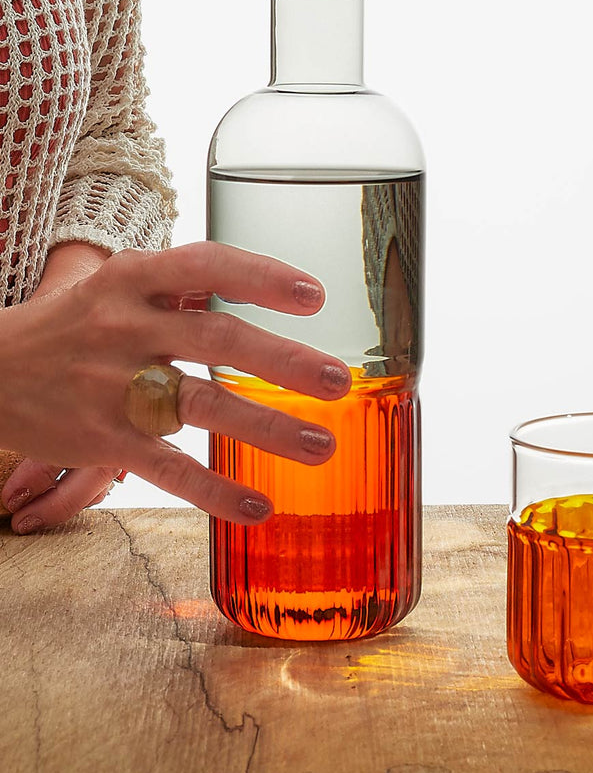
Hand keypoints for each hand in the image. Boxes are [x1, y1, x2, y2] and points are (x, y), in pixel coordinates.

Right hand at [0, 242, 350, 530]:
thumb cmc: (73, 325)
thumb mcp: (116, 286)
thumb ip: (182, 287)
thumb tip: (262, 283)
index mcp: (133, 281)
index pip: (206, 265)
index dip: (262, 277)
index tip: (315, 296)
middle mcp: (125, 328)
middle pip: (216, 339)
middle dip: (283, 360)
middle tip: (339, 381)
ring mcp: (114, 387)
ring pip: (200, 406)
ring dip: (266, 428)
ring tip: (321, 446)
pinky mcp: (104, 441)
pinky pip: (168, 469)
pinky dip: (215, 491)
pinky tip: (259, 507)